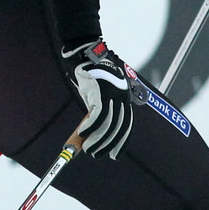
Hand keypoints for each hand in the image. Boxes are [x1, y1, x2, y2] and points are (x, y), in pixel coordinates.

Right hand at [60, 39, 148, 159]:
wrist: (86, 54)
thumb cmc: (91, 73)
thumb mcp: (99, 93)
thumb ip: (99, 108)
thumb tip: (92, 128)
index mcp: (124, 99)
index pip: (126, 126)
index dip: (121, 142)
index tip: (114, 156)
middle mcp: (121, 98)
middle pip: (118, 128)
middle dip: (107, 145)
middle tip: (96, 155)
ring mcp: (112, 95)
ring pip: (108, 125)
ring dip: (97, 140)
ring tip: (87, 149)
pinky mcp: (100, 93)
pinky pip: (97, 116)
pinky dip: (89, 128)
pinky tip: (82, 135)